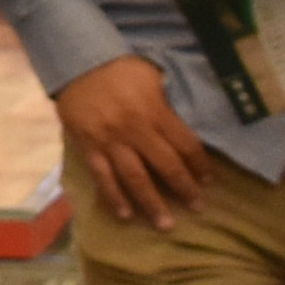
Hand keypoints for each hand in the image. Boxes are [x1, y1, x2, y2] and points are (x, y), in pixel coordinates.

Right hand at [52, 54, 214, 229]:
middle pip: (165, 165)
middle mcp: (134, 129)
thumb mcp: (152, 77)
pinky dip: (113, 197)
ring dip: (152, 202)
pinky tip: (125, 214)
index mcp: (154, 110)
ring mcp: (109, 140)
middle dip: (184, 189)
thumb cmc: (120, 68)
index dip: (200, 166)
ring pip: (135, 177)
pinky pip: (102, 176)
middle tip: (197, 208)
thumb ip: (168, 104)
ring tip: (165, 225)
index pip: (185, 145)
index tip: (209, 182)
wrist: (75, 60)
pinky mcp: (88, 145)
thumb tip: (187, 129)